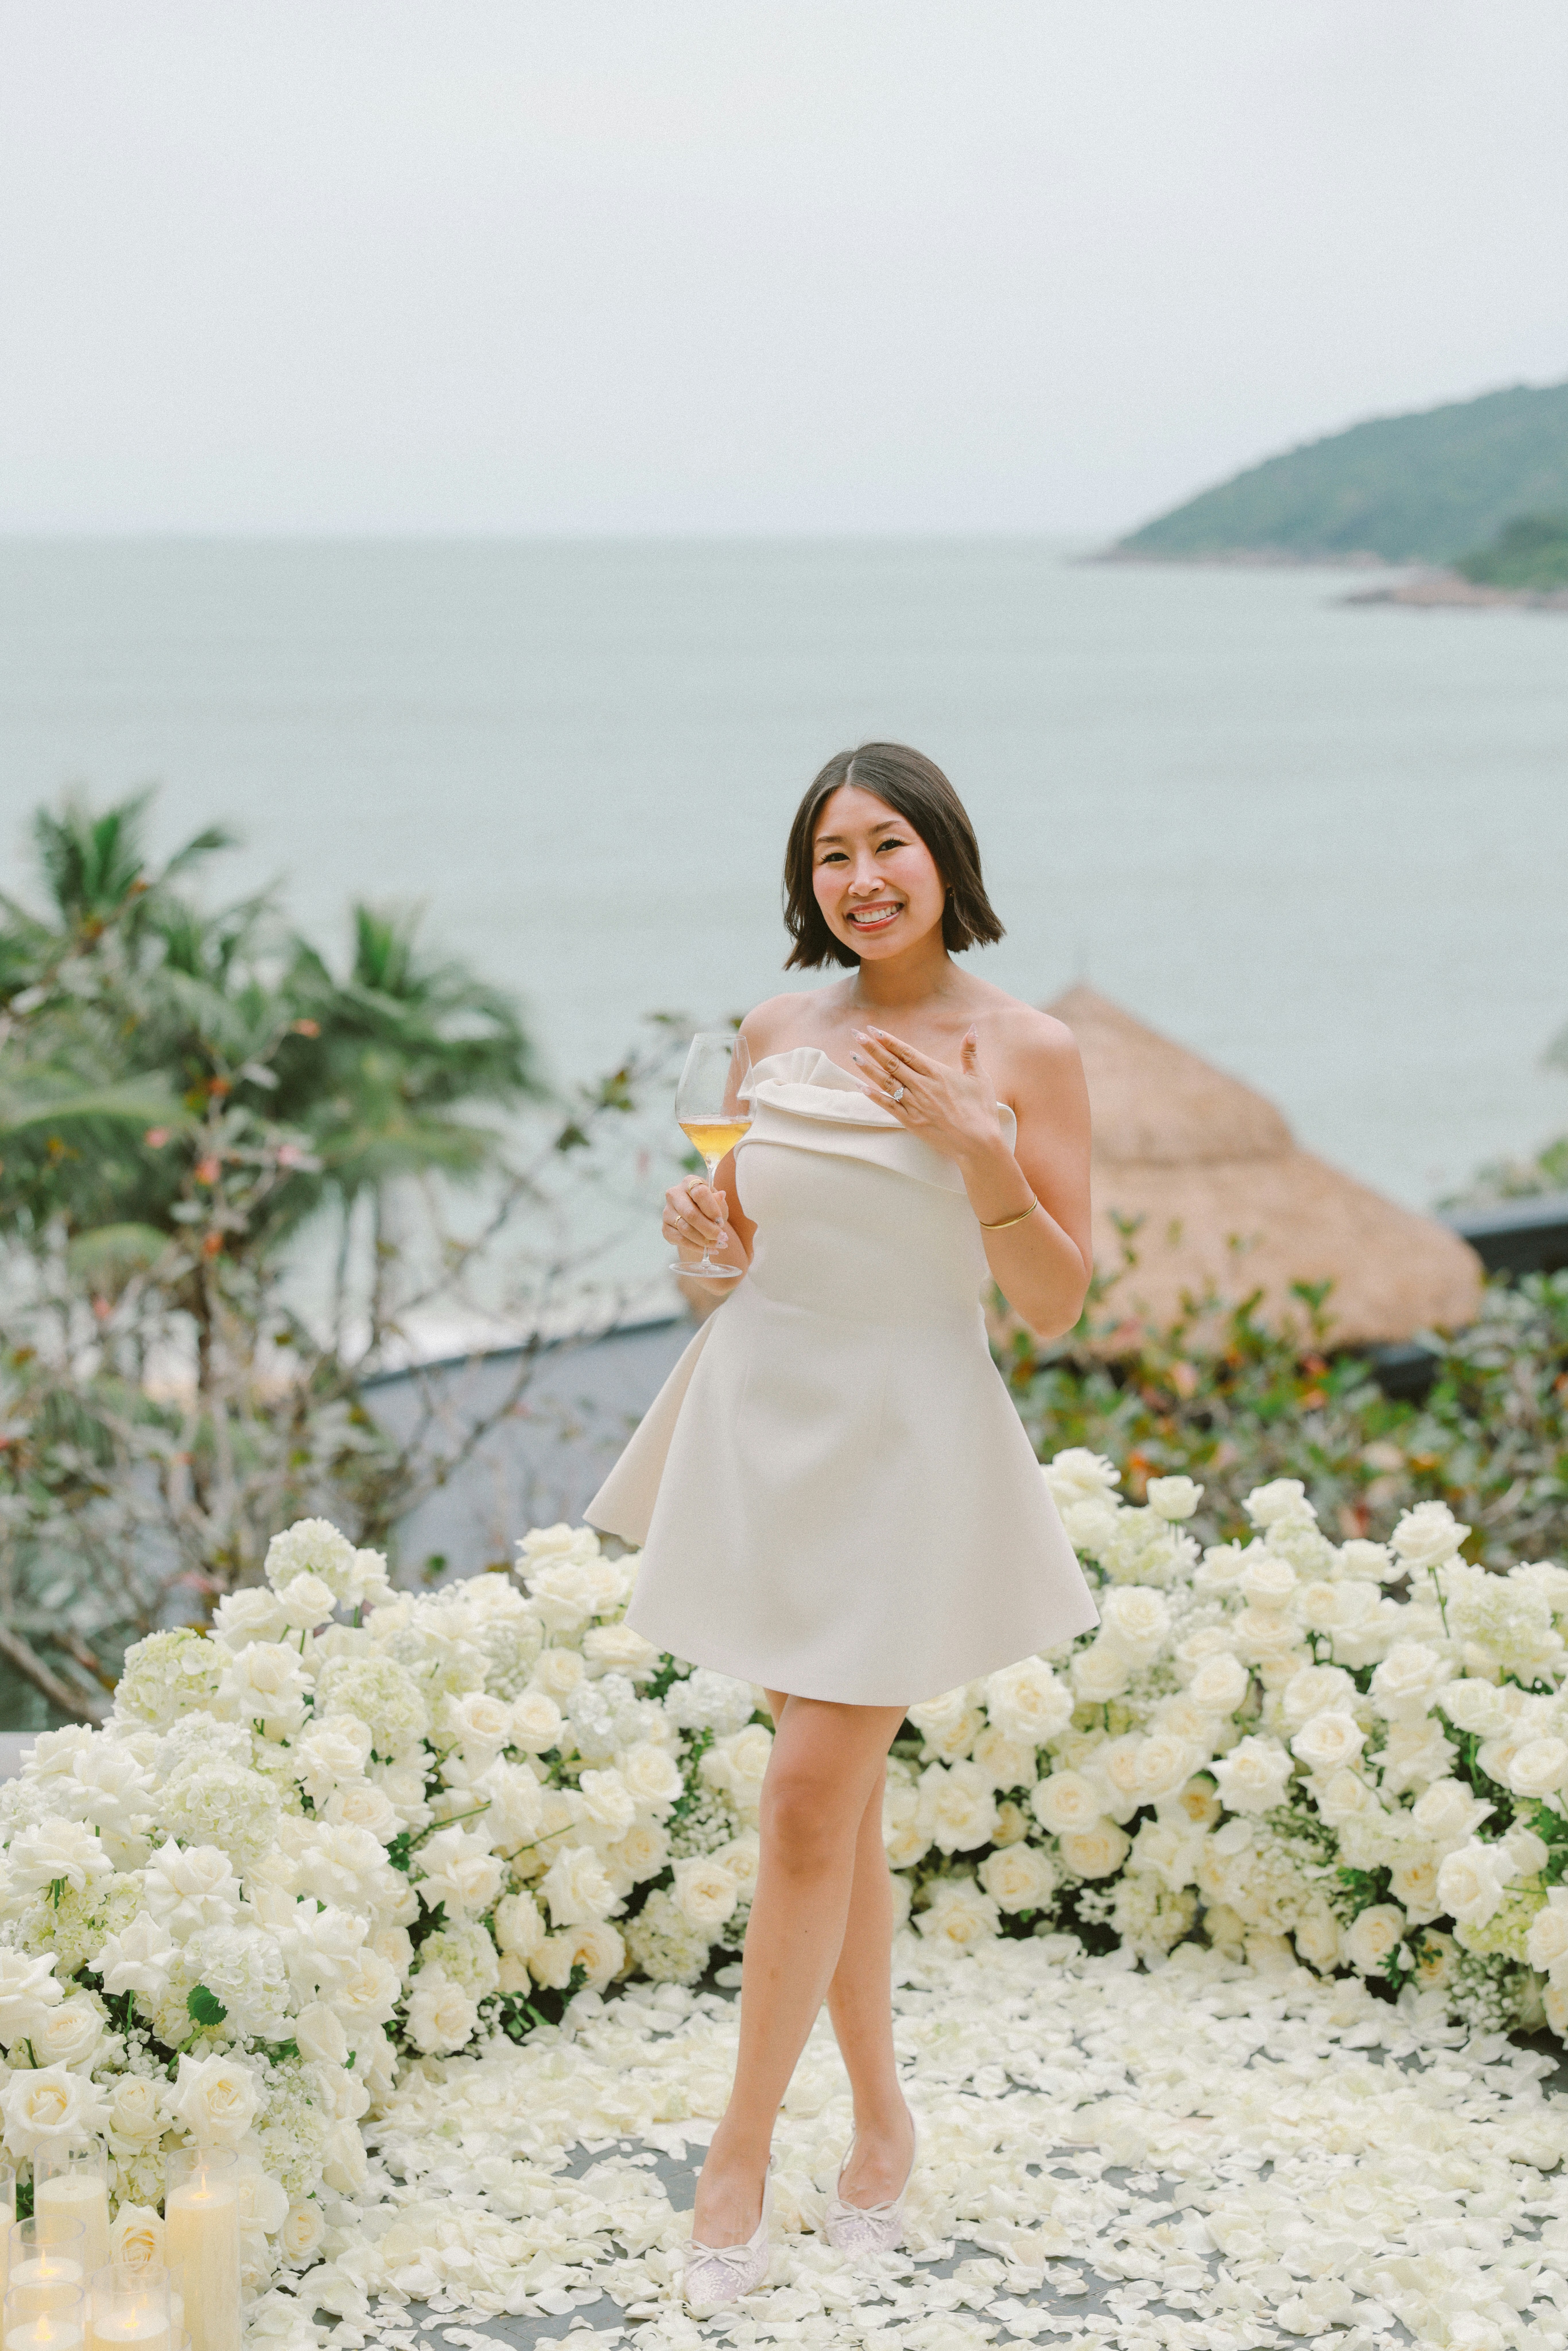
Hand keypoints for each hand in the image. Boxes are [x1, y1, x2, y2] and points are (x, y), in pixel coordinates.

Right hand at [662, 1174, 727, 1258]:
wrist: (698, 1218)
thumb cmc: (710, 1207)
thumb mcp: (717, 1202)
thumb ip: (718, 1201)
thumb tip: (721, 1195)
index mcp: (689, 1182)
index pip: (699, 1193)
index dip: (712, 1209)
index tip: (721, 1222)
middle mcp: (674, 1194)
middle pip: (691, 1214)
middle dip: (709, 1229)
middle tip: (723, 1238)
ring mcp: (667, 1212)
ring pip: (685, 1229)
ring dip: (704, 1240)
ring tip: (719, 1245)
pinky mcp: (665, 1228)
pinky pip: (680, 1240)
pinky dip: (696, 1247)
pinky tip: (708, 1250)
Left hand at [849, 1025, 1000, 1164]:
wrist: (978, 1143)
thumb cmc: (981, 1110)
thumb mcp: (979, 1078)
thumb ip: (970, 1053)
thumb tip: (971, 1029)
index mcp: (937, 1073)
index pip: (907, 1053)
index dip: (889, 1041)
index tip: (874, 1030)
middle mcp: (922, 1086)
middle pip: (892, 1064)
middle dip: (873, 1048)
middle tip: (857, 1035)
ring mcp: (915, 1105)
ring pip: (887, 1082)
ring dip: (868, 1068)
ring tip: (853, 1056)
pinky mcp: (911, 1122)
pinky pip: (888, 1106)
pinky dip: (874, 1096)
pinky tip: (860, 1087)